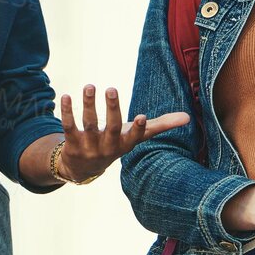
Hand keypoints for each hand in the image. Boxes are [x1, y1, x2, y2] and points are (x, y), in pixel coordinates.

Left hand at [56, 84, 190, 182]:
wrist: (84, 168)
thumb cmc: (116, 144)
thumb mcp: (136, 136)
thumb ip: (160, 126)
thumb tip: (188, 117)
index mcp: (125, 144)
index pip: (134, 138)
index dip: (138, 129)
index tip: (142, 117)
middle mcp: (108, 147)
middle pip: (111, 128)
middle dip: (111, 109)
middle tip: (111, 88)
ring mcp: (89, 146)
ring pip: (88, 125)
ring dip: (88, 105)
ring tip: (89, 86)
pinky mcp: (72, 143)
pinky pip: (69, 127)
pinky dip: (67, 112)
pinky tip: (66, 96)